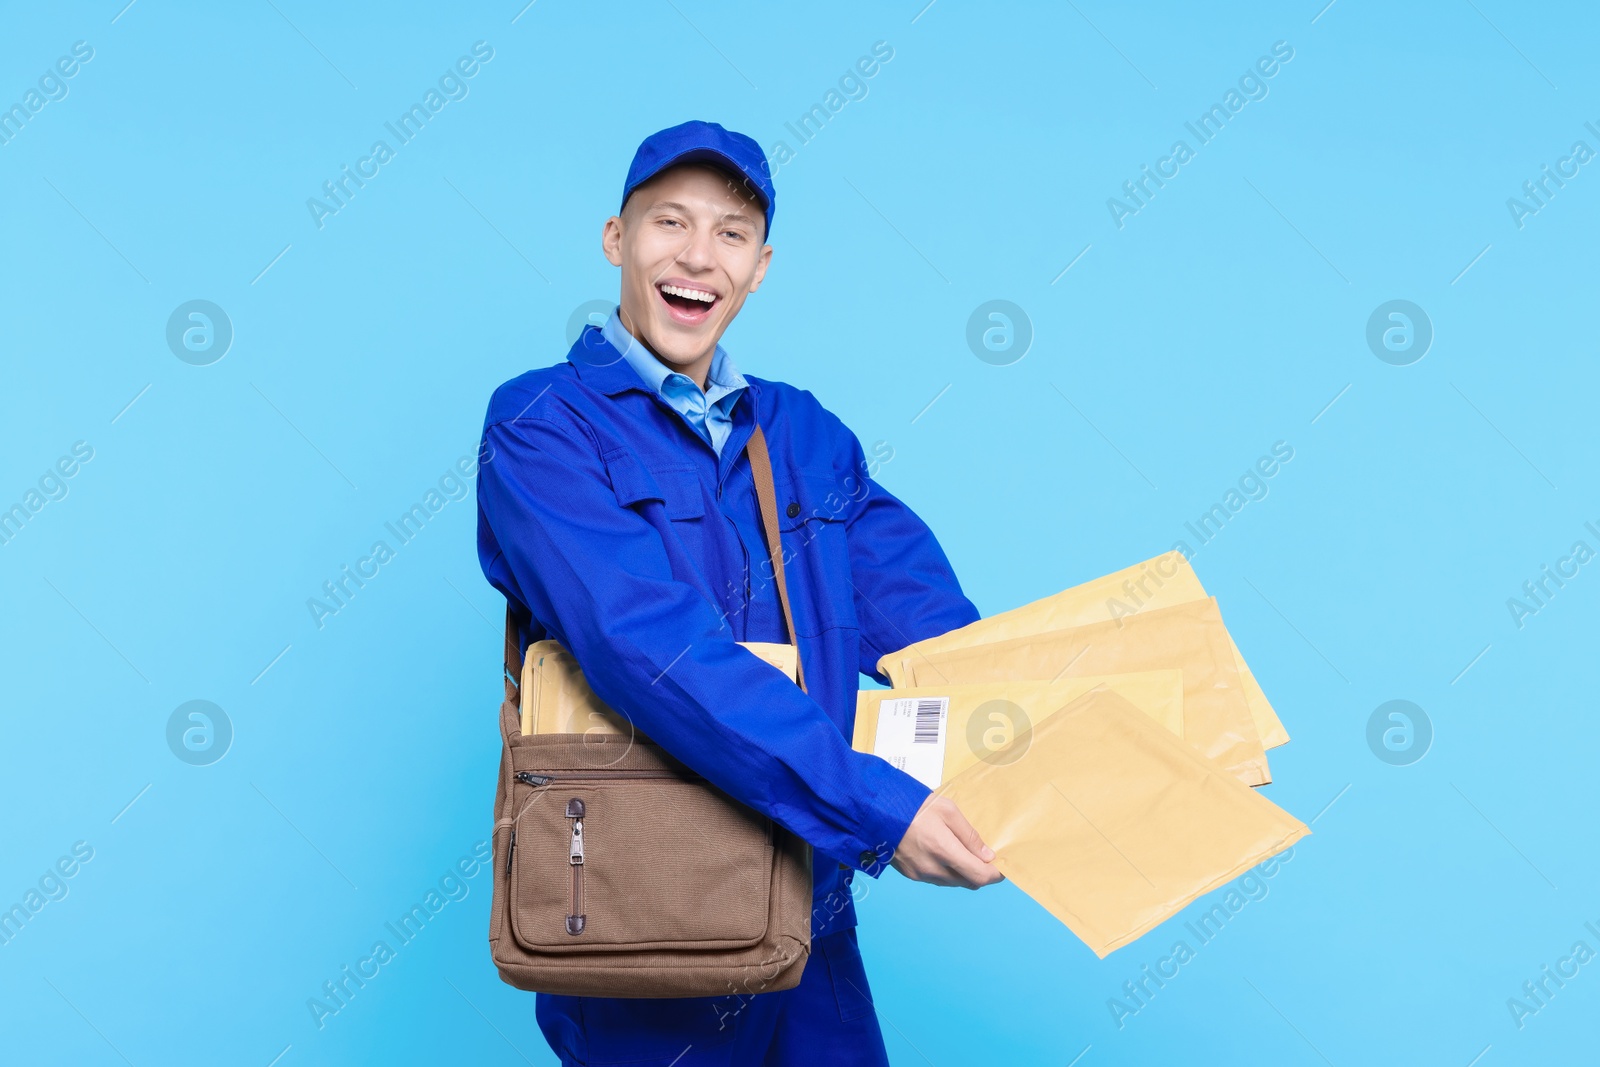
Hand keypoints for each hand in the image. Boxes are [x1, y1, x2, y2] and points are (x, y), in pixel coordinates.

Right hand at [889, 794, 1004, 888]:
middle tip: (985, 858)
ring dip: (964, 873)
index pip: (980, 876)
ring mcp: (921, 875)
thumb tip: (987, 855)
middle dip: (981, 873)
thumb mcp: (947, 811)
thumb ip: (969, 835)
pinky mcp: (911, 875)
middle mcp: (933, 869)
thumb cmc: (913, 806)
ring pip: (953, 882)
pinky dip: (947, 872)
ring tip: (964, 853)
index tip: (1003, 867)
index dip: (996, 875)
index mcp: (944, 850)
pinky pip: (938, 880)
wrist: (877, 811)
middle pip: (969, 882)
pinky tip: (944, 855)